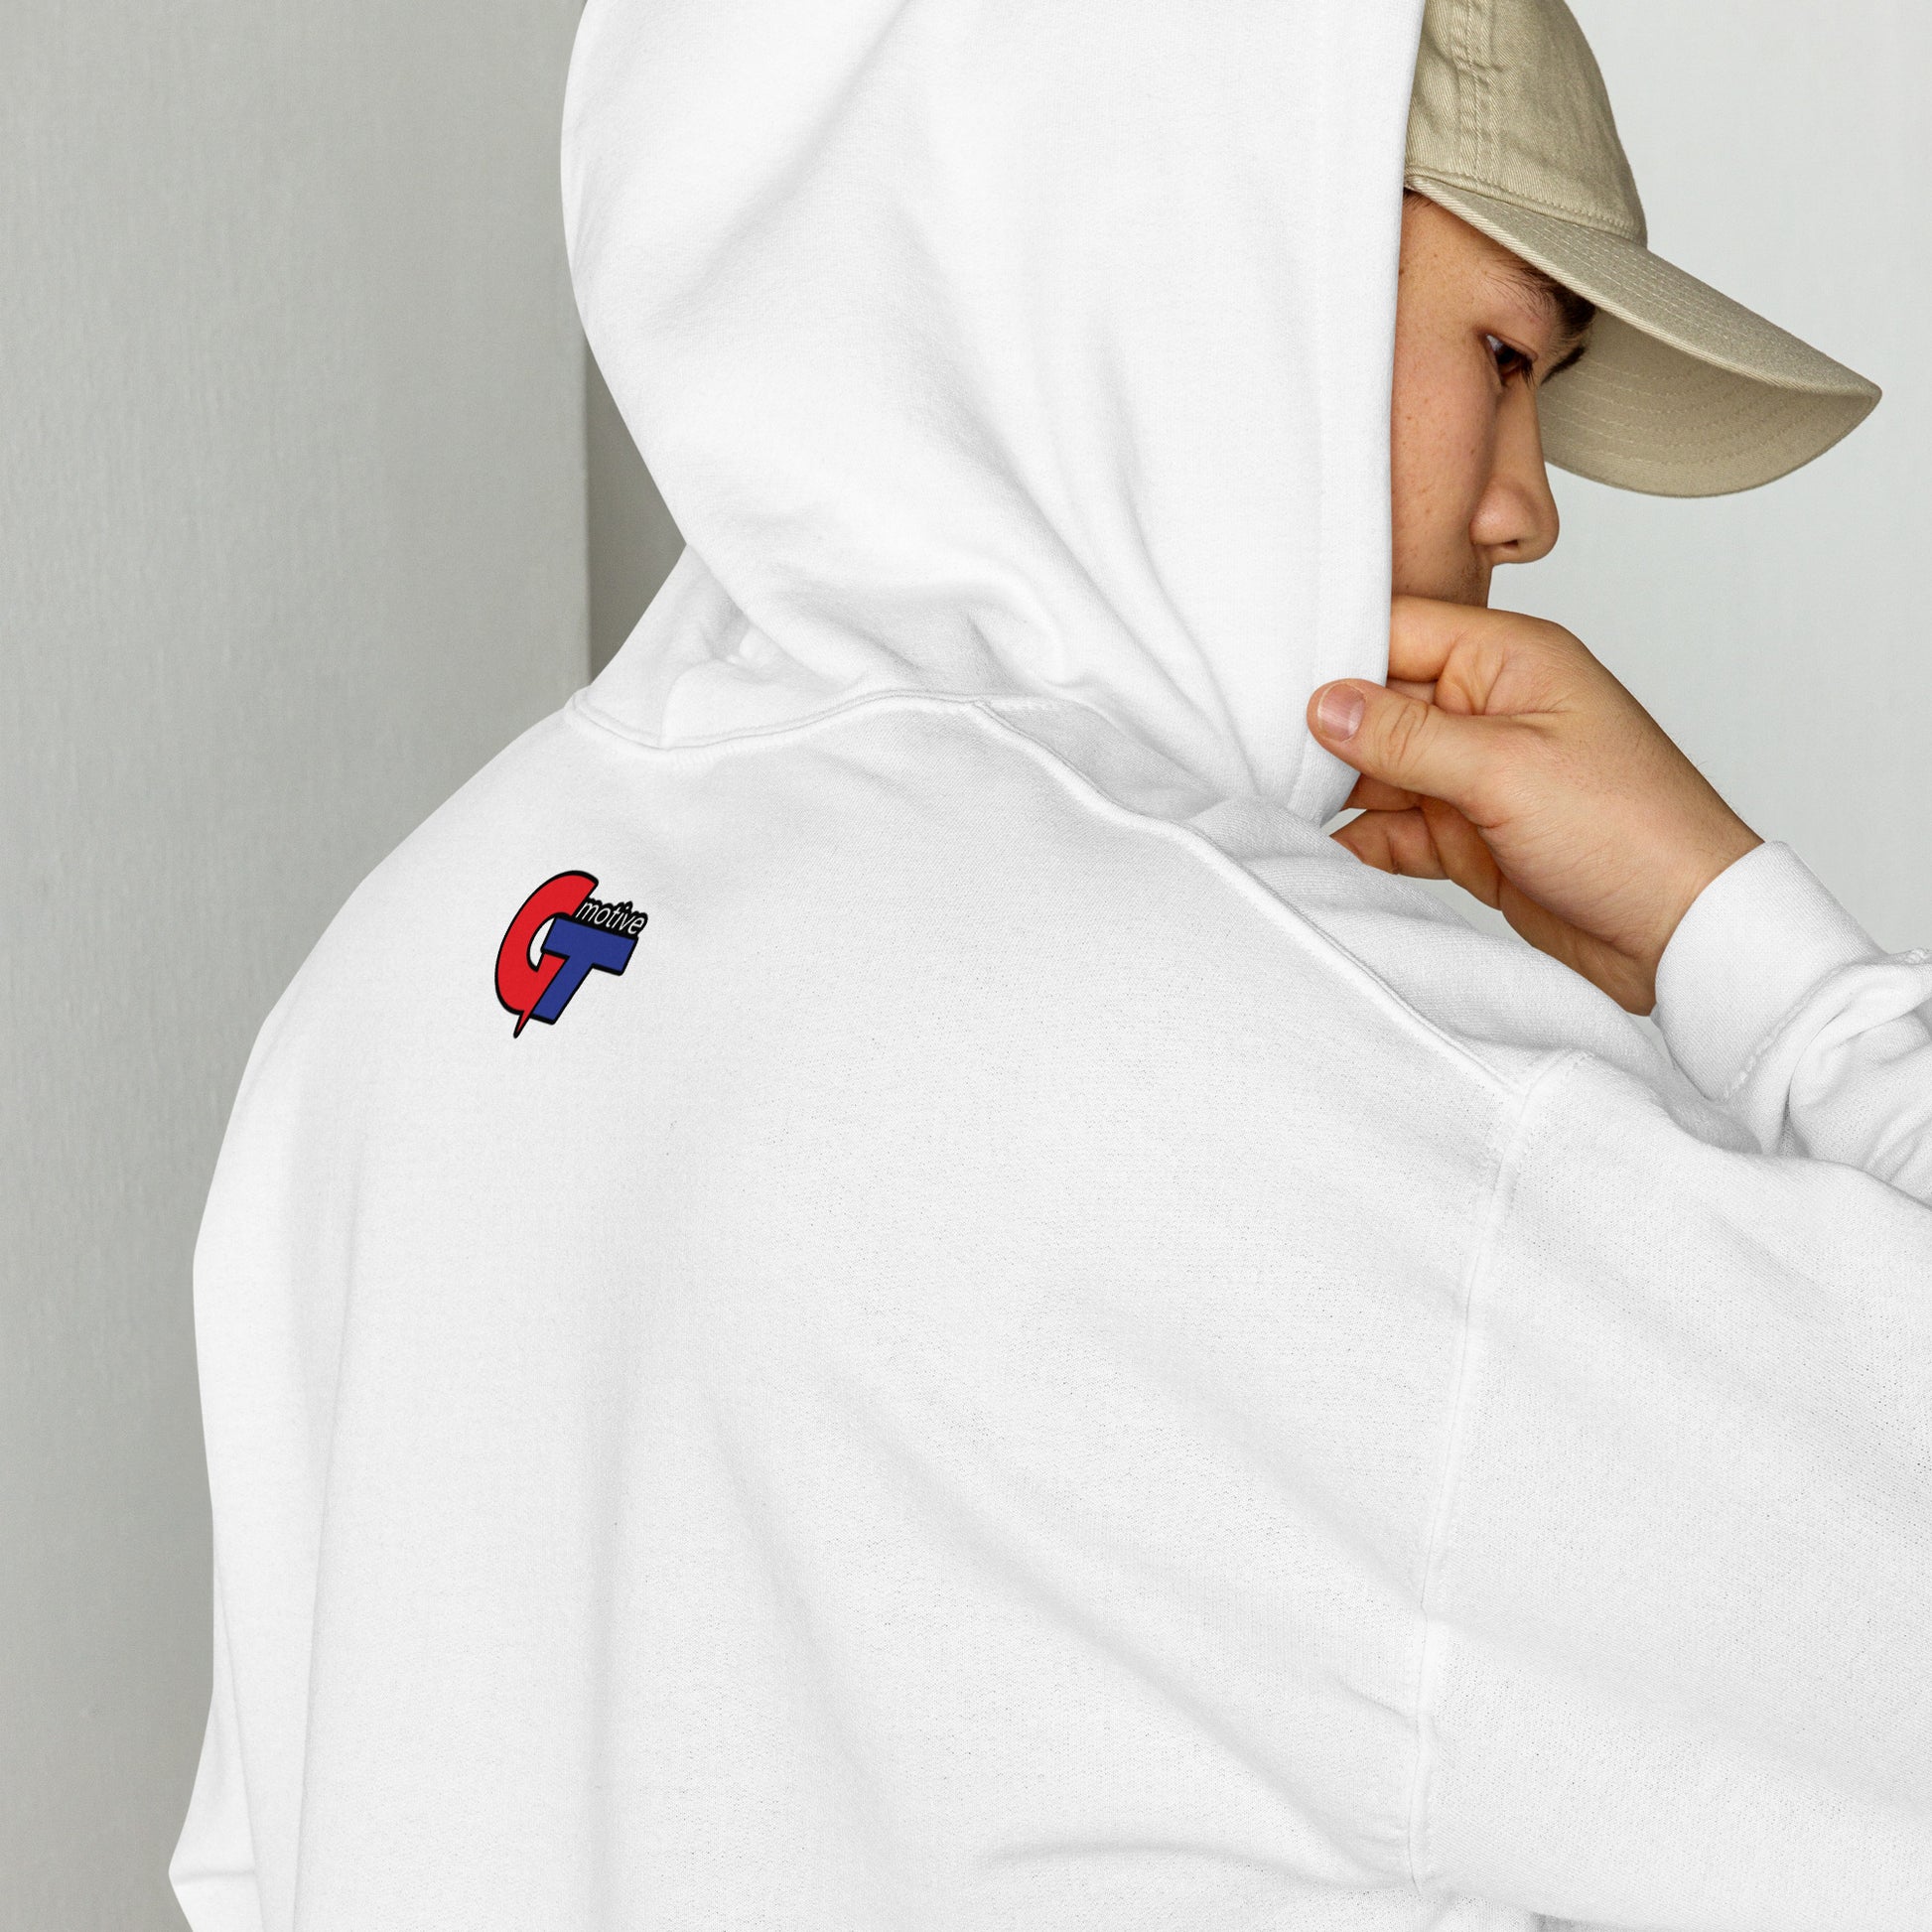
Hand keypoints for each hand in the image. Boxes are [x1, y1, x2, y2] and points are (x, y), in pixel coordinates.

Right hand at [1306, 596, 1764, 1014]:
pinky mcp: (1471, 836)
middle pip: (1380, 702)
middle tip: (1262, 755)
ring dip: (1337, 791)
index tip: (1270, 684)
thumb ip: (1405, 735)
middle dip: (1326, 731)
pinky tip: (1325, 850)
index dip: (1336, 653)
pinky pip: (1396, 827)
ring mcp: (1479, 775)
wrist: (1682, 935)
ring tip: (1281, 806)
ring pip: (1380, 769)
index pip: (1401, 630)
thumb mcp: (1504, 769)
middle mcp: (1492, 709)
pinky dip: (1362, 839)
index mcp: (1512, 661)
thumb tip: (1325, 703)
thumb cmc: (1633, 832)